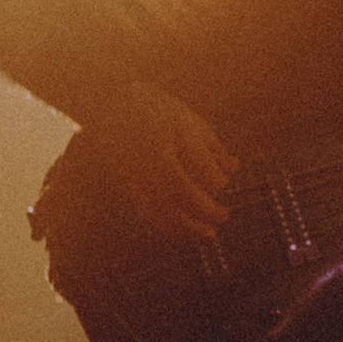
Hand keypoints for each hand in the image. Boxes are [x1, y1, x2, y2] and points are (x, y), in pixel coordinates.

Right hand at [79, 82, 237, 240]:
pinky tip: (185, 233)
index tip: (223, 182)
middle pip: (180, 193)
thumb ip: (211, 146)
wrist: (108, 106)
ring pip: (162, 209)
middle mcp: (151, 157)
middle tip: (224, 217)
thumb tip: (234, 168)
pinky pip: (148, 211)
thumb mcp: (188, 120)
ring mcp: (136, 172)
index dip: (216, 181)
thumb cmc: (155, 109)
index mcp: (170, 136)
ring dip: (188, 228)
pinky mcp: (127, 184)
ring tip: (208, 235)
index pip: (200, 166)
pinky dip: (168, 226)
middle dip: (205, 210)